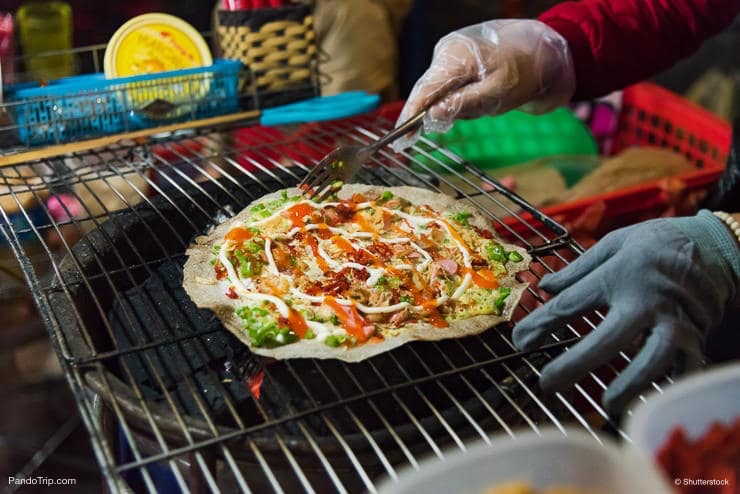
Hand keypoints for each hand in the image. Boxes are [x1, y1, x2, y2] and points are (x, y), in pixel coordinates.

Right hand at [392, 19, 574, 151]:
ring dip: (454, 104)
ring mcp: (451, 51)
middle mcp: (447, 51)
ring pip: (440, 89)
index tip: (399, 140)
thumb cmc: (524, 72)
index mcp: (456, 57)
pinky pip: (450, 82)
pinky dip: (460, 95)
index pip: (423, 91)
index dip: (410, 117)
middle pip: (428, 90)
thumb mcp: (496, 95)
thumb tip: (431, 116)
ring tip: (487, 101)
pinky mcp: (457, 55)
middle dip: (437, 113)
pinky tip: (482, 95)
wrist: (544, 48)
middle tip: (452, 126)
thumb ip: (462, 105)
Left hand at [513, 211, 738, 413]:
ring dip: (629, 385)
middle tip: (547, 383)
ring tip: (606, 405)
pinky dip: (667, 386)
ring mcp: (674, 322)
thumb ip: (577, 269)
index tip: (518, 342)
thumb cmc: (655, 244)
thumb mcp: (614, 244)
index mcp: (619, 274)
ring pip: (651, 360)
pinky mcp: (696, 338)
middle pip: (607, 338)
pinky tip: (648, 400)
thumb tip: (543, 286)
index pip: (571, 304)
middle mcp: (646, 300)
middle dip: (574, 364)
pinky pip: (683, 368)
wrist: (714, 246)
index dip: (541, 324)